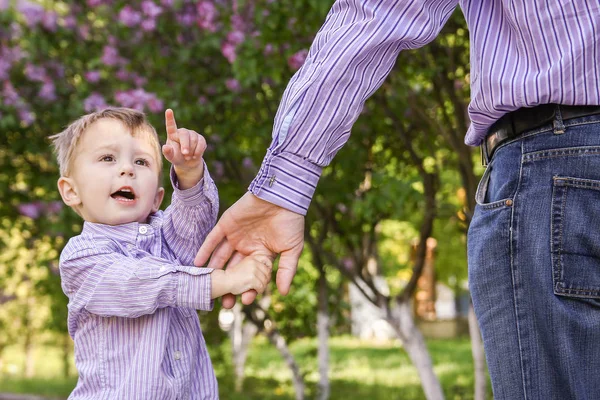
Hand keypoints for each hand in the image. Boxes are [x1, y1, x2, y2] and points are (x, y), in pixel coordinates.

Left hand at [162, 109, 206, 187]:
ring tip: (187, 157)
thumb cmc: (176, 157)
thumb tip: (165, 147)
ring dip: (191, 151)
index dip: (169, 118)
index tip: (168, 110)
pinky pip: (201, 143)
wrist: (188, 162)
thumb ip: (167, 152)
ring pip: (194, 140)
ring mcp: (192, 134)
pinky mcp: (201, 138)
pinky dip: (198, 151)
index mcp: (172, 134)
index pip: (171, 125)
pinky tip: (194, 156)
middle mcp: (182, 132)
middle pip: (185, 135)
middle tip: (185, 154)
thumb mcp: (171, 156)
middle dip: (185, 145)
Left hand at [195, 192, 304, 307]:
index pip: (252, 275)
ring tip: (207, 286)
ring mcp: (235, 236)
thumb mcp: (292, 249)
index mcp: (261, 253)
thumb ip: (286, 270)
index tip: (245, 300)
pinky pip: (213, 239)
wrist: (282, 197)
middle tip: (223, 301)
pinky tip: (198, 264)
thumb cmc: (290, 222)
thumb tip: (283, 292)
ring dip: (214, 271)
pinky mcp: (226, 224)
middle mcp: (246, 247)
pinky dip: (205, 251)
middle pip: (234, 270)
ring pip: (221, 257)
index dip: (249, 287)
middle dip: (228, 285)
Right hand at [225, 255, 271, 294]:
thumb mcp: (244, 268)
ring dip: (260, 287)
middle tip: (256, 285)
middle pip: (268, 272)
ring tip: (251, 288)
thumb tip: (269, 278)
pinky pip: (261, 287)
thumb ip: (255, 270)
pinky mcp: (252, 278)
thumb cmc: (231, 277)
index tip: (263, 276)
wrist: (221, 281)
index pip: (267, 261)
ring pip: (265, 281)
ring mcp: (253, 269)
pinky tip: (249, 291)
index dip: (267, 269)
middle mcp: (254, 261)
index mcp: (252, 257)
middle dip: (264, 280)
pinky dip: (257, 291)